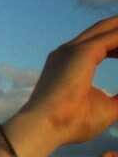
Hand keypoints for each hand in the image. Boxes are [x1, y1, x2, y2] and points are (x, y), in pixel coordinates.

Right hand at [20, 16, 117, 145]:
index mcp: (70, 63)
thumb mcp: (106, 109)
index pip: (100, 44)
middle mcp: (69, 52)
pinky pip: (115, 37)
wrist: (45, 127)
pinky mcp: (83, 51)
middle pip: (103, 29)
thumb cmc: (70, 124)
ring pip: (109, 29)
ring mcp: (73, 49)